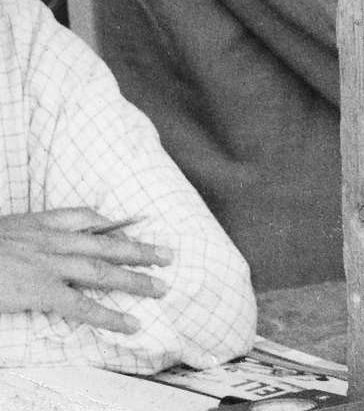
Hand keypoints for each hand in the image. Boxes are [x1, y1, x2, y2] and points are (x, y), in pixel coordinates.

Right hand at [0, 210, 171, 335]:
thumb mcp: (7, 228)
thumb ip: (27, 232)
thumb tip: (36, 243)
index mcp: (39, 223)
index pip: (84, 217)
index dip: (112, 223)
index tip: (134, 224)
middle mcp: (50, 239)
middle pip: (104, 242)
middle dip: (138, 249)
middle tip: (168, 255)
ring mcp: (48, 264)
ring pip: (102, 269)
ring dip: (135, 278)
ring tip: (161, 287)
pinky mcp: (40, 289)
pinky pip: (81, 304)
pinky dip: (108, 315)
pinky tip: (128, 324)